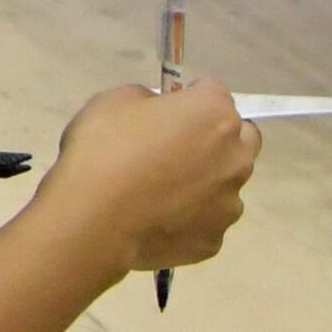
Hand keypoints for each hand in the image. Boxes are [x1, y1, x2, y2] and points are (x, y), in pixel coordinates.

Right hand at [47, 79, 258, 274]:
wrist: (91, 222)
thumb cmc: (101, 152)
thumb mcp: (111, 102)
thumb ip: (147, 100)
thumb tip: (157, 113)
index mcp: (214, 115)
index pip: (213, 91)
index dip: (186, 97)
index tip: (162, 110)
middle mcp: (236, 157)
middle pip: (241, 137)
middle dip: (215, 137)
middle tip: (173, 148)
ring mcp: (230, 203)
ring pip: (226, 183)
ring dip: (204, 181)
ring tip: (158, 194)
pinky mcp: (215, 240)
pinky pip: (207, 220)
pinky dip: (188, 218)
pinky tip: (154, 221)